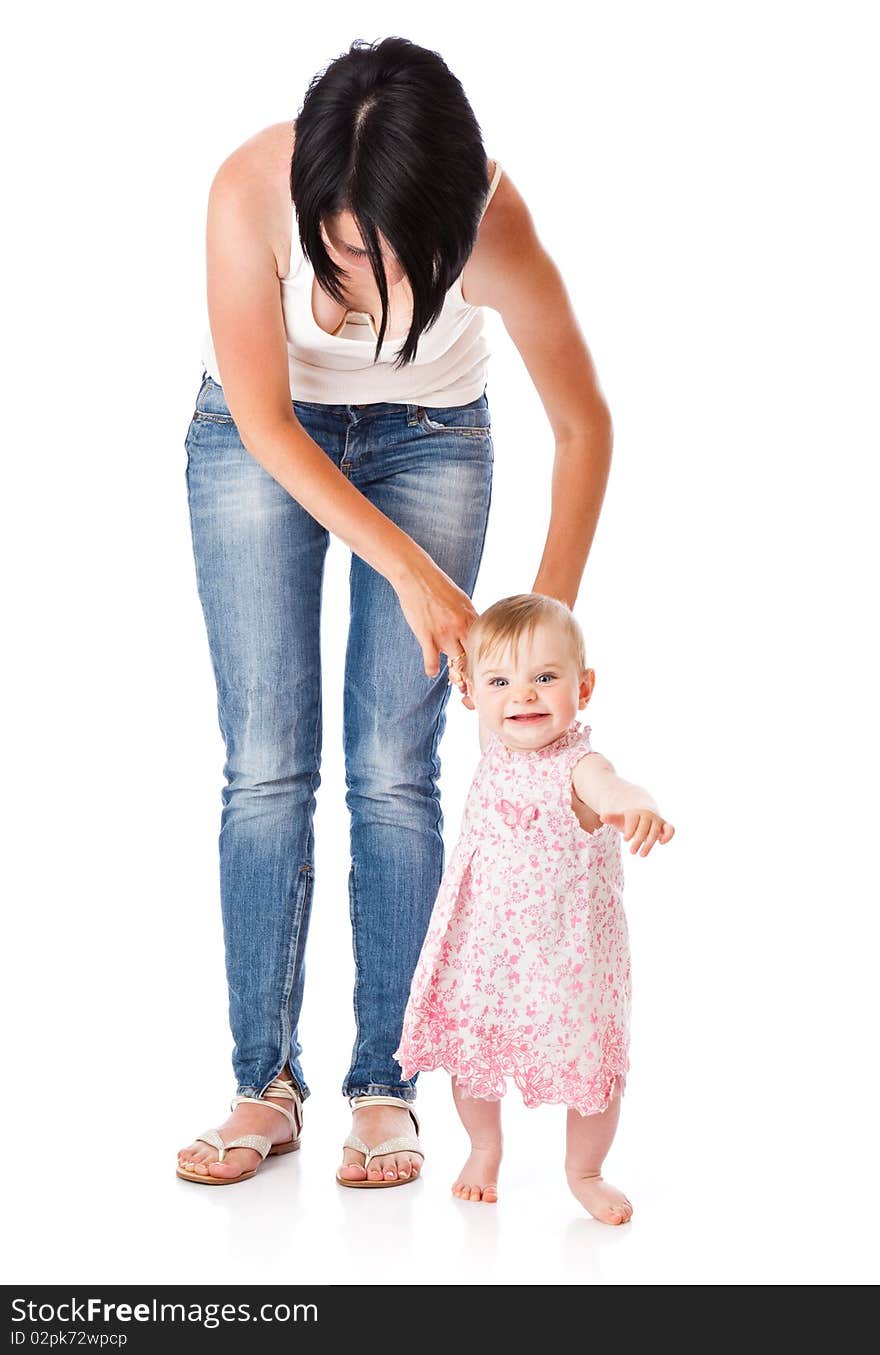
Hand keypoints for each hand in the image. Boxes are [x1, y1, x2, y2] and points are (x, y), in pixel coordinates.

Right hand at [393, 547, 477, 679]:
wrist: (416, 575)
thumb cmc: (438, 586)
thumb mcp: (462, 600)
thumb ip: (469, 618)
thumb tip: (476, 630)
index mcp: (472, 617)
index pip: (485, 645)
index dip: (487, 660)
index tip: (487, 672)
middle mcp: (461, 627)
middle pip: (473, 657)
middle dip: (475, 673)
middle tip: (474, 685)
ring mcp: (444, 632)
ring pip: (456, 662)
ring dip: (455, 673)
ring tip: (456, 681)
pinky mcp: (426, 635)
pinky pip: (432, 662)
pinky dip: (432, 670)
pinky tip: (432, 672)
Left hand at [600, 810, 674, 856]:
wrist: (643, 812)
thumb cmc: (630, 818)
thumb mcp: (620, 819)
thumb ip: (612, 818)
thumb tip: (602, 817)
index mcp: (636, 811)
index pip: (634, 820)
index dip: (630, 830)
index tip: (626, 839)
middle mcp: (648, 815)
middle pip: (644, 827)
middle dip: (638, 840)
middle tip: (631, 852)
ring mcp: (657, 820)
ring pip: (655, 831)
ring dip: (649, 843)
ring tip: (641, 855)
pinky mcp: (665, 826)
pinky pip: (670, 829)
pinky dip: (668, 835)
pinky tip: (661, 843)